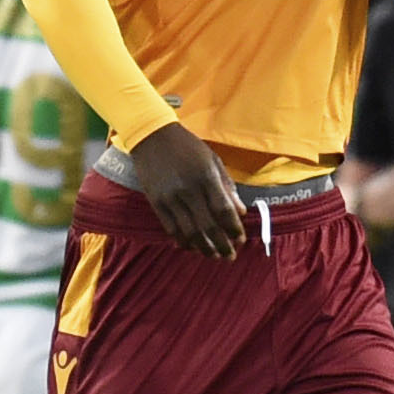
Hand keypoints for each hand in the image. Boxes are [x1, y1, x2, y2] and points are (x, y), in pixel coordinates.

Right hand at [128, 122, 244, 257]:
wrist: (152, 136)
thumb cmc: (188, 147)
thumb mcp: (212, 160)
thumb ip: (227, 186)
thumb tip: (241, 211)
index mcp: (206, 177)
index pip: (223, 210)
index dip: (234, 228)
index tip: (241, 239)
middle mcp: (188, 190)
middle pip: (208, 226)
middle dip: (222, 245)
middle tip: (231, 256)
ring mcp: (170, 198)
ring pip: (189, 232)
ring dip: (203, 248)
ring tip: (213, 256)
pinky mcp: (156, 202)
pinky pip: (171, 228)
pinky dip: (183, 241)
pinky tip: (191, 247)